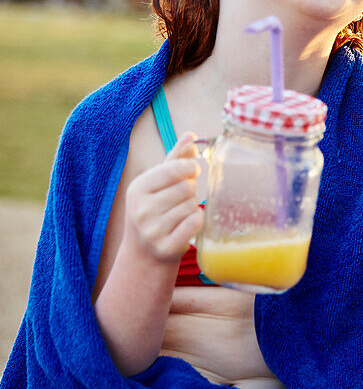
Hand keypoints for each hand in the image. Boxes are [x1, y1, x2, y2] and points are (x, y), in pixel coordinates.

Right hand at [123, 132, 202, 262]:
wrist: (144, 252)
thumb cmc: (154, 210)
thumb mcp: (157, 183)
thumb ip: (175, 158)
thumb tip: (192, 136)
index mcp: (137, 189)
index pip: (173, 170)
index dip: (189, 167)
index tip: (193, 170)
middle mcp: (141, 209)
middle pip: (186, 188)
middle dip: (191, 190)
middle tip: (182, 198)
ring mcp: (153, 230)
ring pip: (192, 205)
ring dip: (193, 206)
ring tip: (180, 213)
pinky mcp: (166, 247)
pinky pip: (196, 222)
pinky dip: (197, 220)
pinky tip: (187, 224)